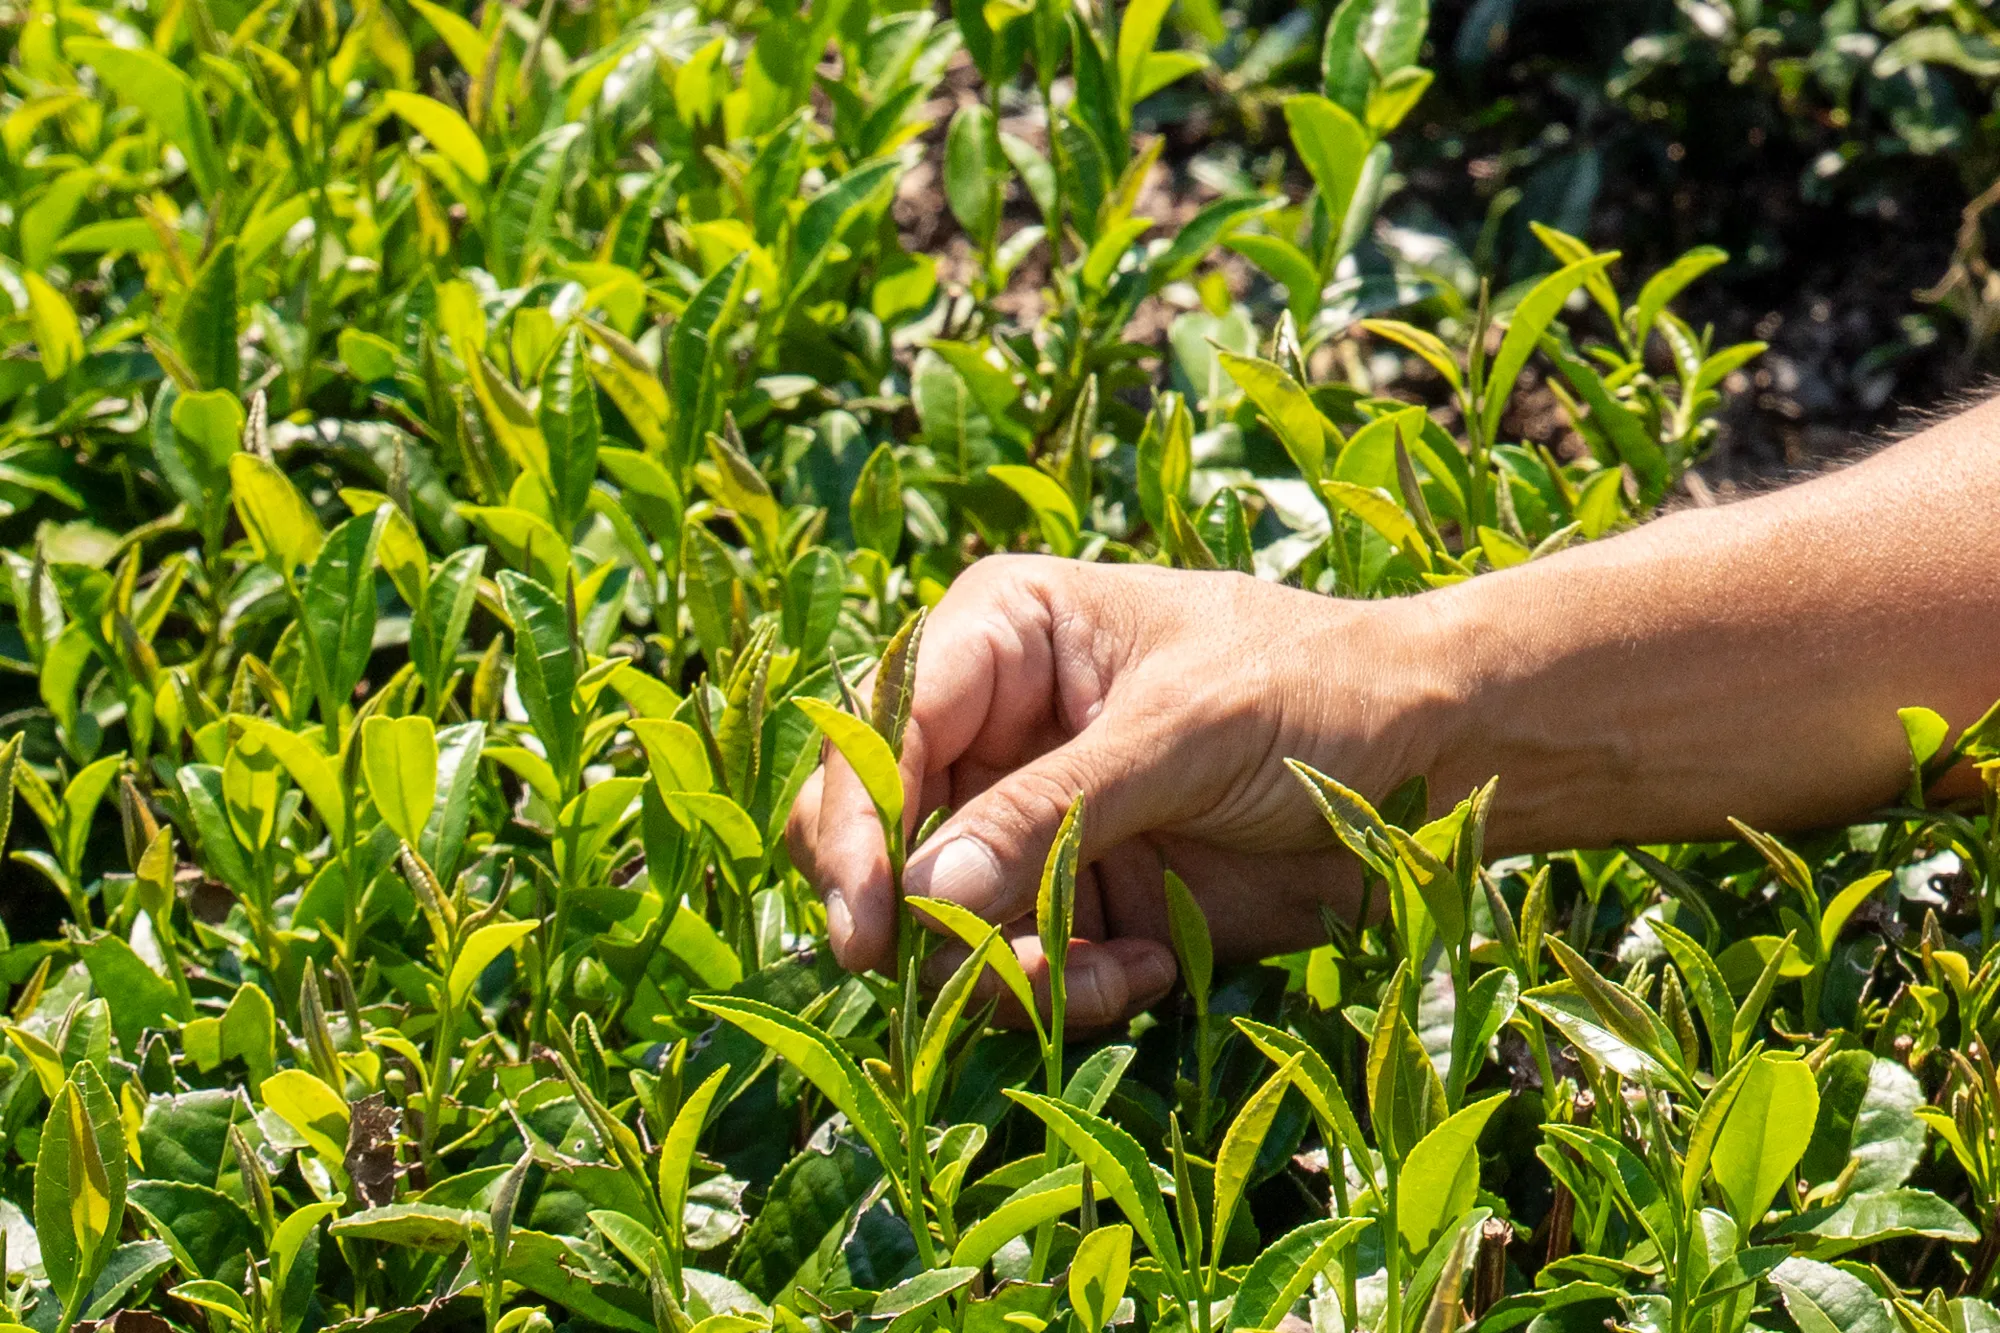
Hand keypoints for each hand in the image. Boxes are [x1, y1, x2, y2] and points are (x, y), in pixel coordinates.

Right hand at [786, 555, 1447, 1027]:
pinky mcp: (1075, 899)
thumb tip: (919, 896)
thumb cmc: (1316, 692)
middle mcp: (993, 729)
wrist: (1438, 761)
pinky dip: (1063, 991)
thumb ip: (1050, 811)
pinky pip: (1011, 970)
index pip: (881, 729)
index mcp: (1001, 637)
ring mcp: (1029, 821)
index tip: (869, 926)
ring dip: (1001, 970)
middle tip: (969, 975)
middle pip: (878, 834)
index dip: (856, 826)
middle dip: (918, 917)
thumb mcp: (1182, 733)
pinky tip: (1148, 969)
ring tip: (1101, 977)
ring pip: (935, 922)